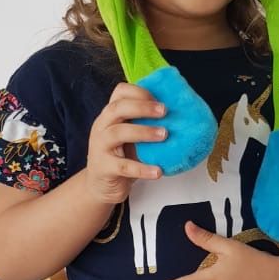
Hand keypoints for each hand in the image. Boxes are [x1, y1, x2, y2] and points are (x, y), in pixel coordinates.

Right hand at [85, 83, 166, 204]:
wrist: (101, 186)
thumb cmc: (121, 157)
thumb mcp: (131, 137)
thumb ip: (145, 125)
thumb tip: (178, 118)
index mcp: (110, 115)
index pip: (119, 93)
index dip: (139, 92)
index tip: (159, 99)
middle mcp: (102, 127)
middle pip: (117, 108)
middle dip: (142, 107)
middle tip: (164, 111)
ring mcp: (100, 146)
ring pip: (118, 133)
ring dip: (144, 132)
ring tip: (164, 135)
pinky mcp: (104, 168)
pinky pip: (123, 166)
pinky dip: (142, 169)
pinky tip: (158, 171)